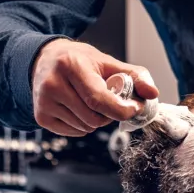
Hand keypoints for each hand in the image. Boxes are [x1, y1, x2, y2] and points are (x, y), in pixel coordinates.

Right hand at [32, 39, 158, 135]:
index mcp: (71, 66)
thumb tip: (152, 94)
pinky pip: (74, 132)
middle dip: (109, 115)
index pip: (98, 99)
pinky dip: (83, 125)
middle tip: (110, 102)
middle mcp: (52, 84)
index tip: (134, 108)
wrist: (45, 60)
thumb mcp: (107, 62)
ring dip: (96, 120)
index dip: (120, 109)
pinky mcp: (40, 116)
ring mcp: (44, 102)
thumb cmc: (80, 61)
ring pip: (85, 128)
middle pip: (93, 118)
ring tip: (91, 103)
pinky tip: (78, 109)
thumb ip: (134, 76)